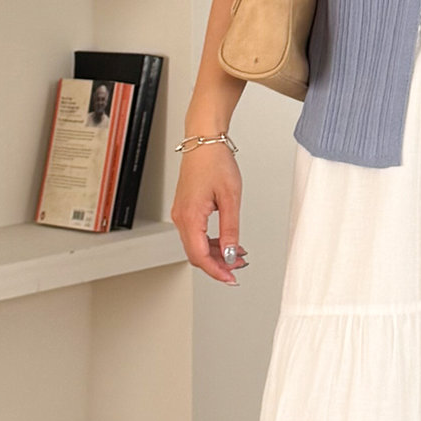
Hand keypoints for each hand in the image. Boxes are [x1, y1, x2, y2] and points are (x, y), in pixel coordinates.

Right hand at [170, 143, 249, 282]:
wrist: (204, 141)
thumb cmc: (215, 162)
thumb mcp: (230, 198)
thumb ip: (230, 229)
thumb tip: (231, 253)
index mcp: (190, 217)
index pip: (200, 256)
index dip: (217, 271)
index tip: (231, 278)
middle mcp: (181, 217)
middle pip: (196, 255)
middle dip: (218, 265)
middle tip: (239, 268)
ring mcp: (182, 214)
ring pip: (196, 246)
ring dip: (216, 254)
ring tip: (237, 255)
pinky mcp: (186, 209)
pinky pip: (196, 235)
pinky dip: (211, 243)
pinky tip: (227, 242)